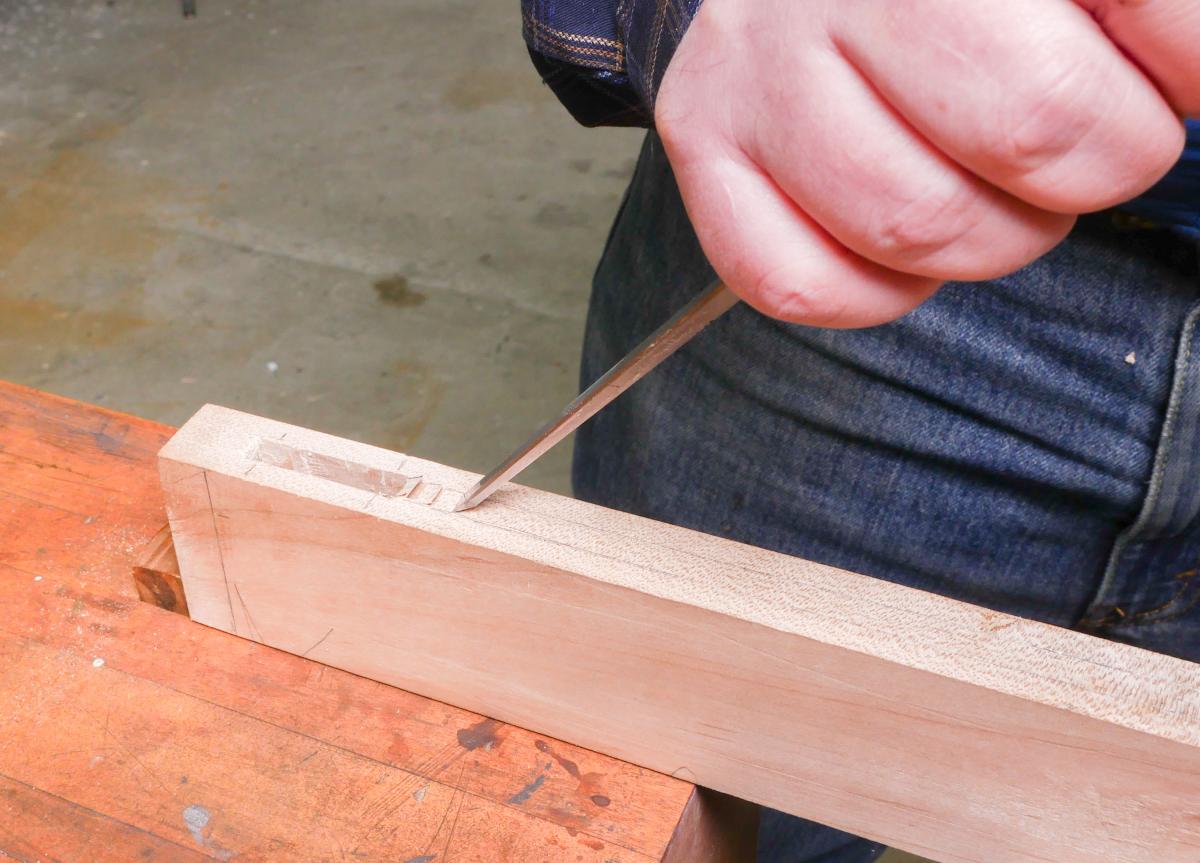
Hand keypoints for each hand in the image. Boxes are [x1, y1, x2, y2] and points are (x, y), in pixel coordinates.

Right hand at [656, 0, 1199, 326]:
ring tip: (989, 187)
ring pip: (914, 222)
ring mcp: (755, 59)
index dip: (1184, 68)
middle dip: (1099, 164)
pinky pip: (795, 280)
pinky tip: (905, 246)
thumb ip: (1153, 15)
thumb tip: (1192, 78)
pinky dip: (877, 294)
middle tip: (1083, 141)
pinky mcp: (699, 135)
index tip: (1173, 73)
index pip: (1135, 25)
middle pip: (1030, 129)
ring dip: (995, 238)